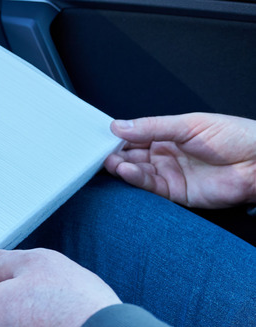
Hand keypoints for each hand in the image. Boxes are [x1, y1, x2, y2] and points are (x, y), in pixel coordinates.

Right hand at [105, 112, 255, 208]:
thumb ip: (152, 127)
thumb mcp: (188, 124)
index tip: (101, 136)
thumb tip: (119, 126)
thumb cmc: (234, 137)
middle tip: (99, 152)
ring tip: (110, 162)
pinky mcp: (175, 193)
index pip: (136, 135)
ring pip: (137, 171)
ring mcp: (170, 174)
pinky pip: (149, 187)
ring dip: (122, 167)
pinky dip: (135, 179)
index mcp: (169, 134)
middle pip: (132, 155)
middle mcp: (166, 155)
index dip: (119, 136)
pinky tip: (126, 171)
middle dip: (115, 153)